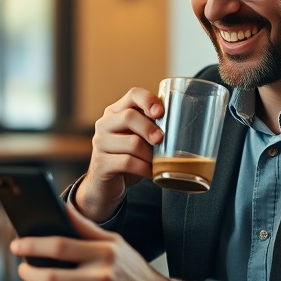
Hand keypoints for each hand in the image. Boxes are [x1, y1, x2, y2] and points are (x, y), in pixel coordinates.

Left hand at [11, 203, 169, 280]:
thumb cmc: (132, 273)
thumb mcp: (117, 246)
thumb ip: (90, 231)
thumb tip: (64, 210)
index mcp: (105, 244)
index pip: (67, 233)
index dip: (38, 238)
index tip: (19, 238)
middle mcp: (104, 261)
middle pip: (56, 254)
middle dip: (30, 258)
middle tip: (19, 263)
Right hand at [76, 87, 163, 221]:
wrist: (106, 186)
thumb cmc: (128, 157)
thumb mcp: (138, 138)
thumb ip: (150, 126)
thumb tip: (180, 122)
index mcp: (116, 112)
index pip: (133, 94)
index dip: (149, 100)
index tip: (161, 113)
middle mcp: (104, 124)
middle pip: (129, 116)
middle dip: (150, 129)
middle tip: (161, 140)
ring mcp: (100, 144)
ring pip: (131, 142)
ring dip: (149, 154)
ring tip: (156, 161)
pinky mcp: (101, 164)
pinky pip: (127, 162)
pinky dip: (144, 168)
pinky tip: (150, 172)